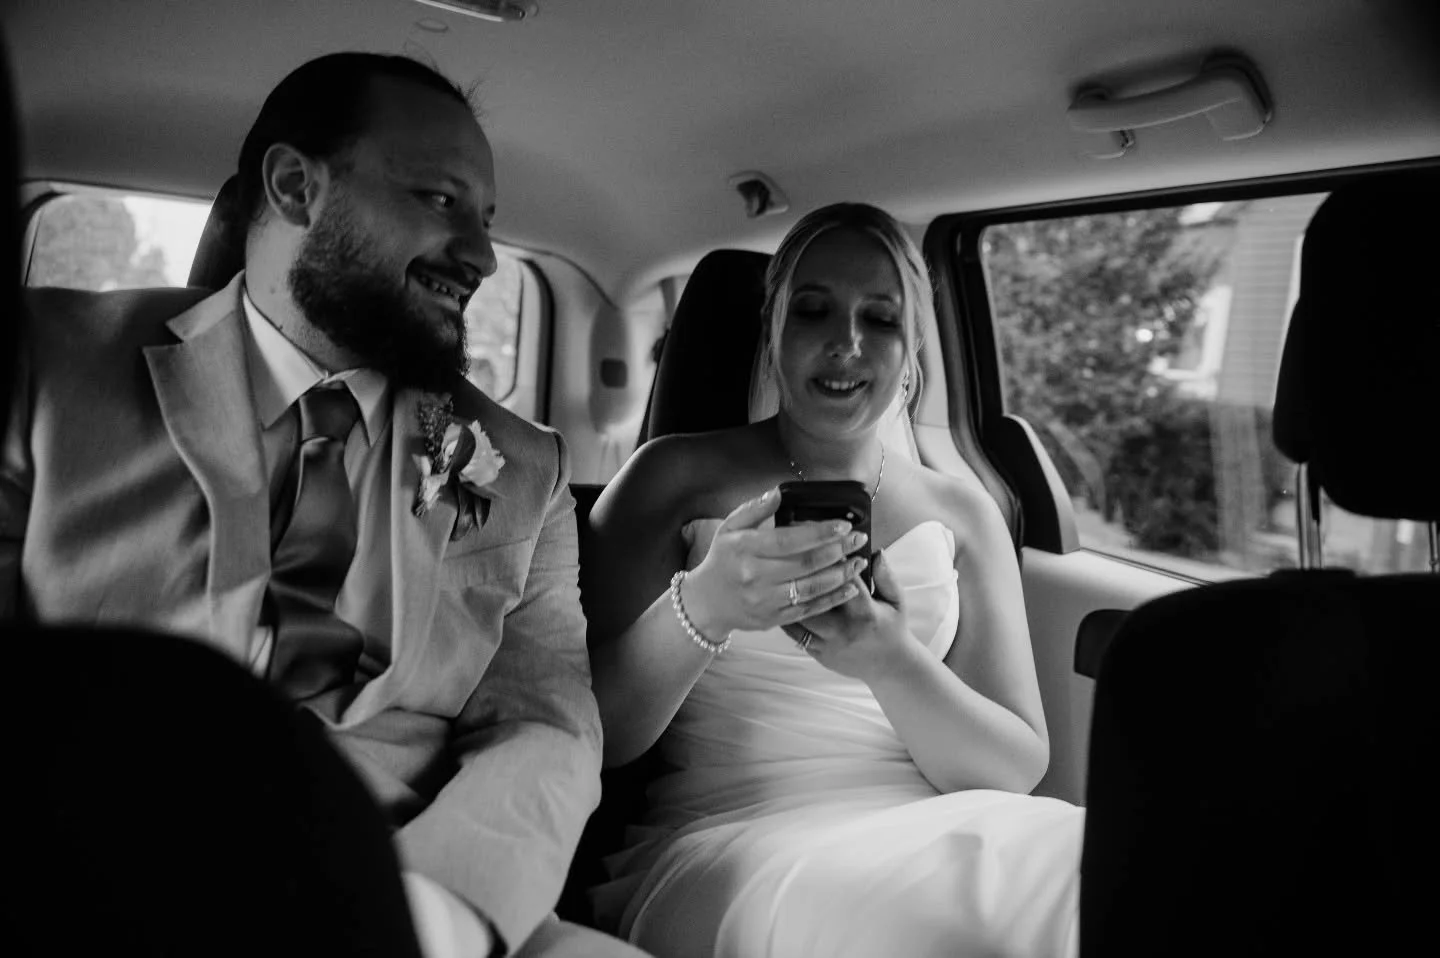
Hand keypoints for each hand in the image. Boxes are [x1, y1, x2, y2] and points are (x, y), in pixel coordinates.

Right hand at [682, 487, 868, 637]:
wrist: (706, 602)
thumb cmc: (722, 560)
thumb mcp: (729, 528)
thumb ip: (755, 509)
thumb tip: (780, 493)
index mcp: (745, 549)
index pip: (788, 540)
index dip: (819, 533)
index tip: (843, 526)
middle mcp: (755, 576)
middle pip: (805, 564)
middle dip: (838, 551)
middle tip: (859, 540)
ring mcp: (765, 601)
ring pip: (811, 589)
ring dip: (840, 575)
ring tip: (859, 562)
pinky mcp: (773, 619)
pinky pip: (808, 610)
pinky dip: (833, 600)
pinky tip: (850, 588)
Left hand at [784, 550, 916, 681]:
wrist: (888, 666)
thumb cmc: (892, 627)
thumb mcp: (897, 601)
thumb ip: (886, 576)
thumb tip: (876, 551)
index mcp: (865, 613)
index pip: (845, 581)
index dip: (833, 560)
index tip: (822, 541)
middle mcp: (844, 630)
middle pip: (815, 598)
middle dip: (803, 575)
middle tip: (790, 553)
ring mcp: (828, 644)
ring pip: (798, 616)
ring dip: (789, 595)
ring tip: (779, 573)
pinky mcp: (817, 653)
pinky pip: (794, 633)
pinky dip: (785, 614)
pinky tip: (779, 598)